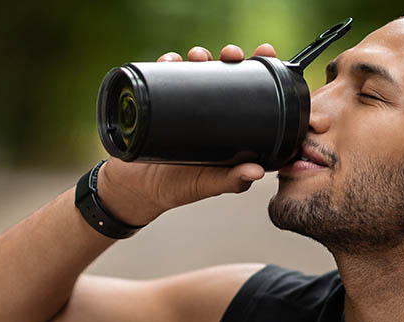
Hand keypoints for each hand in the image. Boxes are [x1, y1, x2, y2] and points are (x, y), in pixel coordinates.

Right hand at [96, 43, 277, 224]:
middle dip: (229, 56)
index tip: (265, 51)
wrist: (138, 188)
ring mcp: (184, 102)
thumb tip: (258, 172)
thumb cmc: (181, 187)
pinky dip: (168, 63)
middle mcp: (209, 108)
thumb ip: (234, 180)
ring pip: (196, 68)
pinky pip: (164, 75)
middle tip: (230, 54)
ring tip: (198, 56)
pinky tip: (171, 60)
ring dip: (200, 55)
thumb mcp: (210, 184)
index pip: (250, 90)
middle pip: (224, 72)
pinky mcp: (159, 100)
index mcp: (230, 123)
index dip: (260, 69)